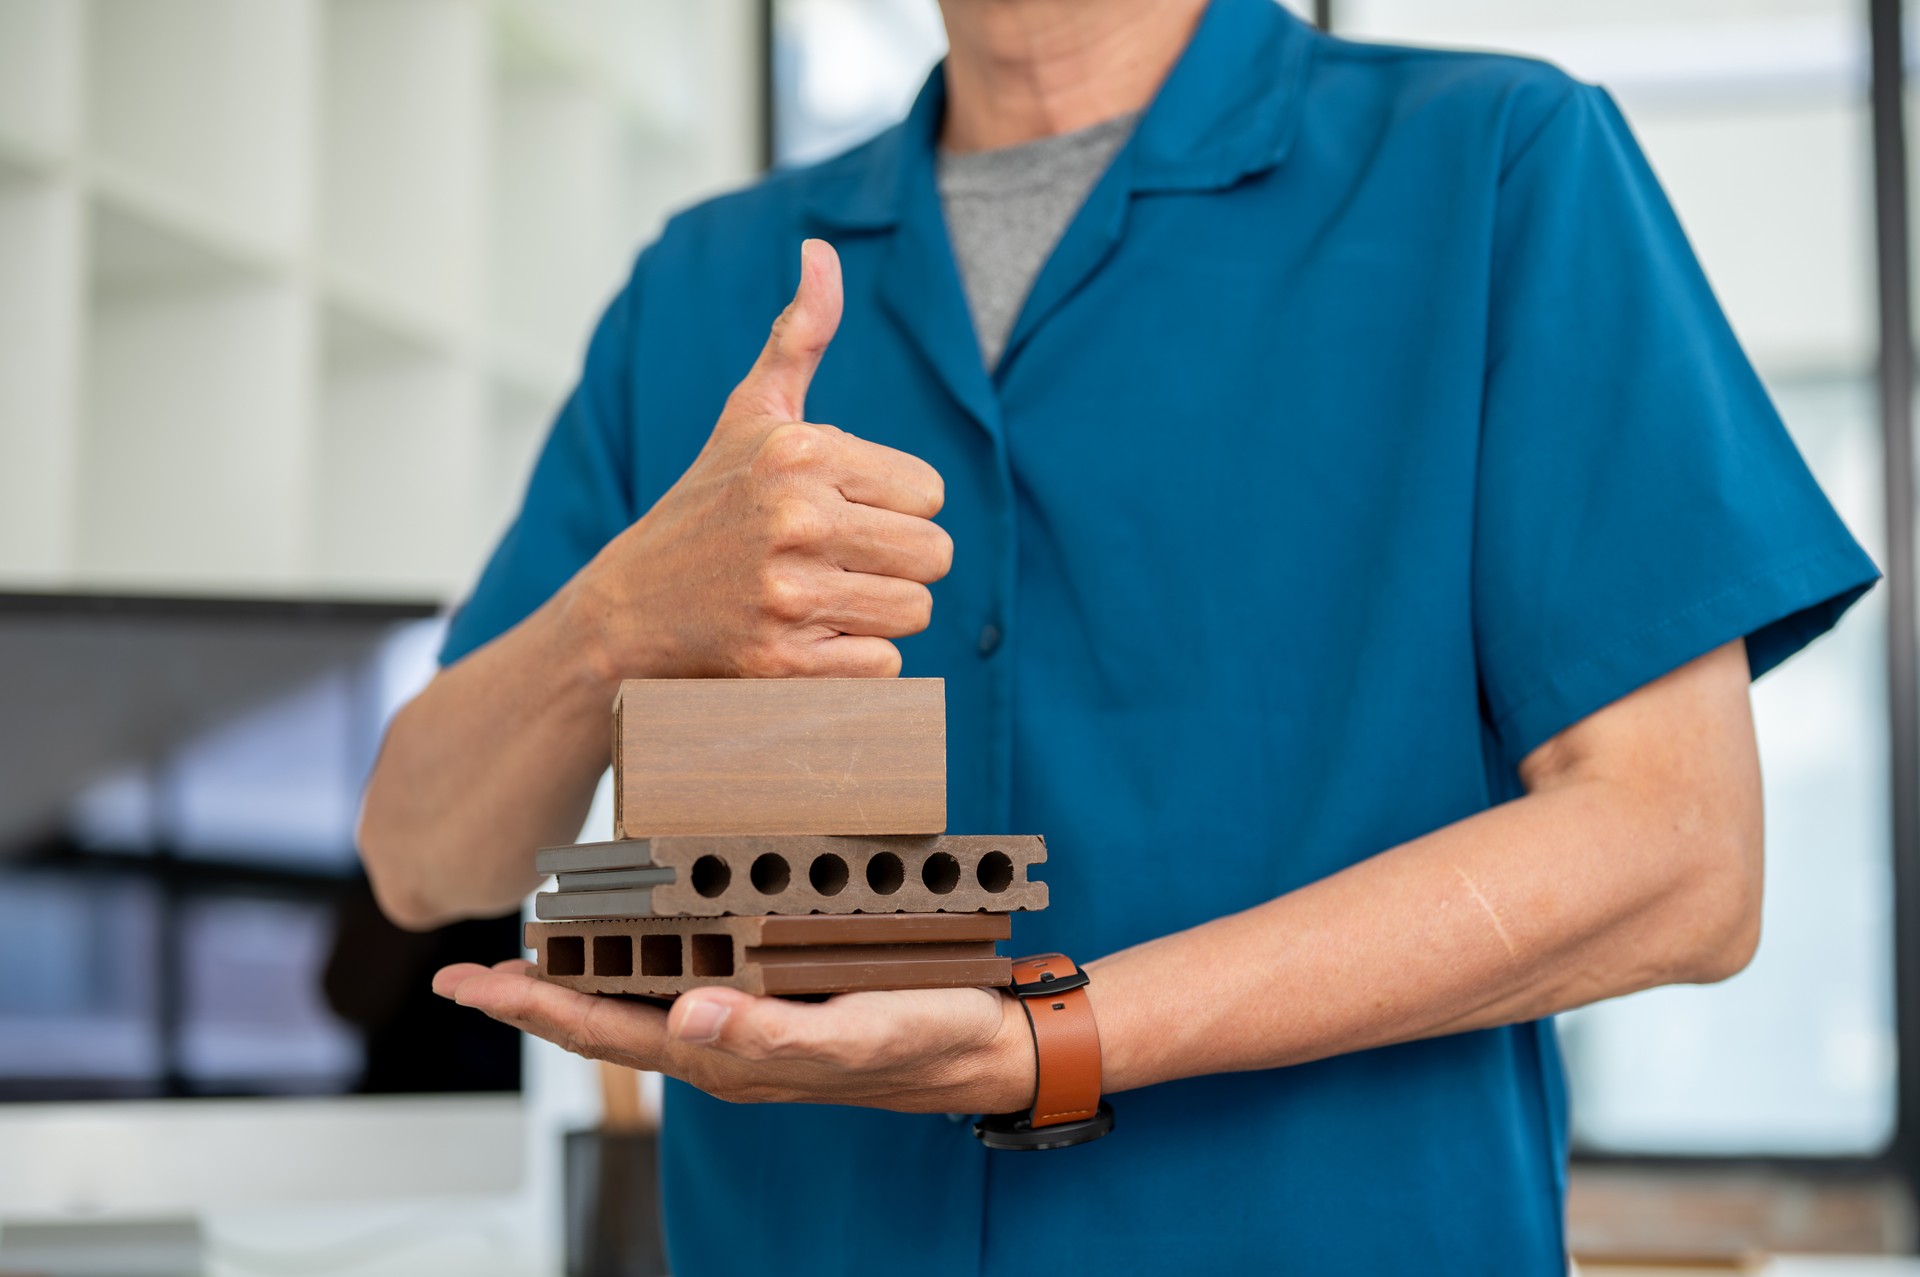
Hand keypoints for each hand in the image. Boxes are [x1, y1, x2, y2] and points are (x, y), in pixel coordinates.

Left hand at [432, 961, 1036, 1113]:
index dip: (534, 1008)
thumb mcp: (856, 1032)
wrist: (988, 1043)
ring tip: (530, 957)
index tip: (472, 984)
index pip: (607, 1029)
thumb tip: (683, 1015)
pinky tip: (635, 943)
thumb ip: (773, 1031)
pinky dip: (639, 962)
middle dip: (535, 998)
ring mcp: (745, 1024)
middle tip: (472, 973)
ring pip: (640, 1002)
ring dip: (580, 982)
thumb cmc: (927, 1038)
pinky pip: (686, 983)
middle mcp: (724, 1042)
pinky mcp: (771, 1001)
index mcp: (729, 1052)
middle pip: (607, 1019)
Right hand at [563, 238, 952, 681]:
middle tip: (838, 561)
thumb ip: (798, 336)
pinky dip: (856, 662)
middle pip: (935, 555)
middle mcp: (794, 517)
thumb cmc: (705, 503)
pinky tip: (808, 639)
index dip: (894, 506)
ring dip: (879, 613)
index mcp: (799, 451)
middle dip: (897, 562)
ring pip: (914, 612)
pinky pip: (885, 667)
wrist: (628, 608)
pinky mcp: (782, 663)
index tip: (840, 510)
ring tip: (822, 598)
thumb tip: (821, 250)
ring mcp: (787, 594)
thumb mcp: (748, 415)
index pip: (930, 491)